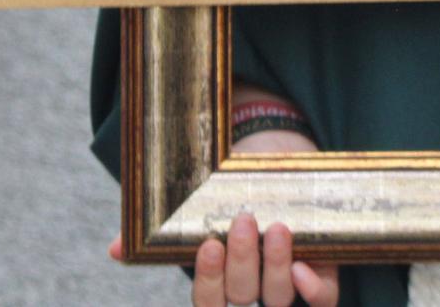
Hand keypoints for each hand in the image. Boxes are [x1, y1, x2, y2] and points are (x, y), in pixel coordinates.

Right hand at [103, 94, 338, 306]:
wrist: (272, 147)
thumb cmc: (228, 179)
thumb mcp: (195, 195)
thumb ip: (161, 224)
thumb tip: (116, 248)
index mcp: (219, 275)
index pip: (208, 302)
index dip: (208, 282)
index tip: (208, 245)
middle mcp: (252, 283)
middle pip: (242, 295)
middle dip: (243, 261)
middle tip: (244, 220)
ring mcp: (287, 276)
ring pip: (278, 296)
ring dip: (277, 266)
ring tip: (276, 227)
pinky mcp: (322, 263)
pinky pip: (323, 296)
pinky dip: (315, 288)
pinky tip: (305, 265)